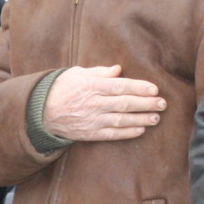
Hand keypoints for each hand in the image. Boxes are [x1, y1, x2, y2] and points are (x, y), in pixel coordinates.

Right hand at [41, 64, 165, 142]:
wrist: (40, 112)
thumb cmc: (60, 88)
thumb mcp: (76, 73)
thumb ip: (98, 72)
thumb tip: (118, 69)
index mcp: (90, 86)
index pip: (120, 86)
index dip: (139, 88)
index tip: (154, 89)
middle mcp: (92, 103)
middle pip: (125, 103)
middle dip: (146, 104)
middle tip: (162, 103)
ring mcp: (91, 120)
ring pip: (121, 120)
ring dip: (141, 119)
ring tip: (156, 118)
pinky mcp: (89, 133)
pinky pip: (112, 134)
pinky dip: (127, 132)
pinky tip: (140, 129)